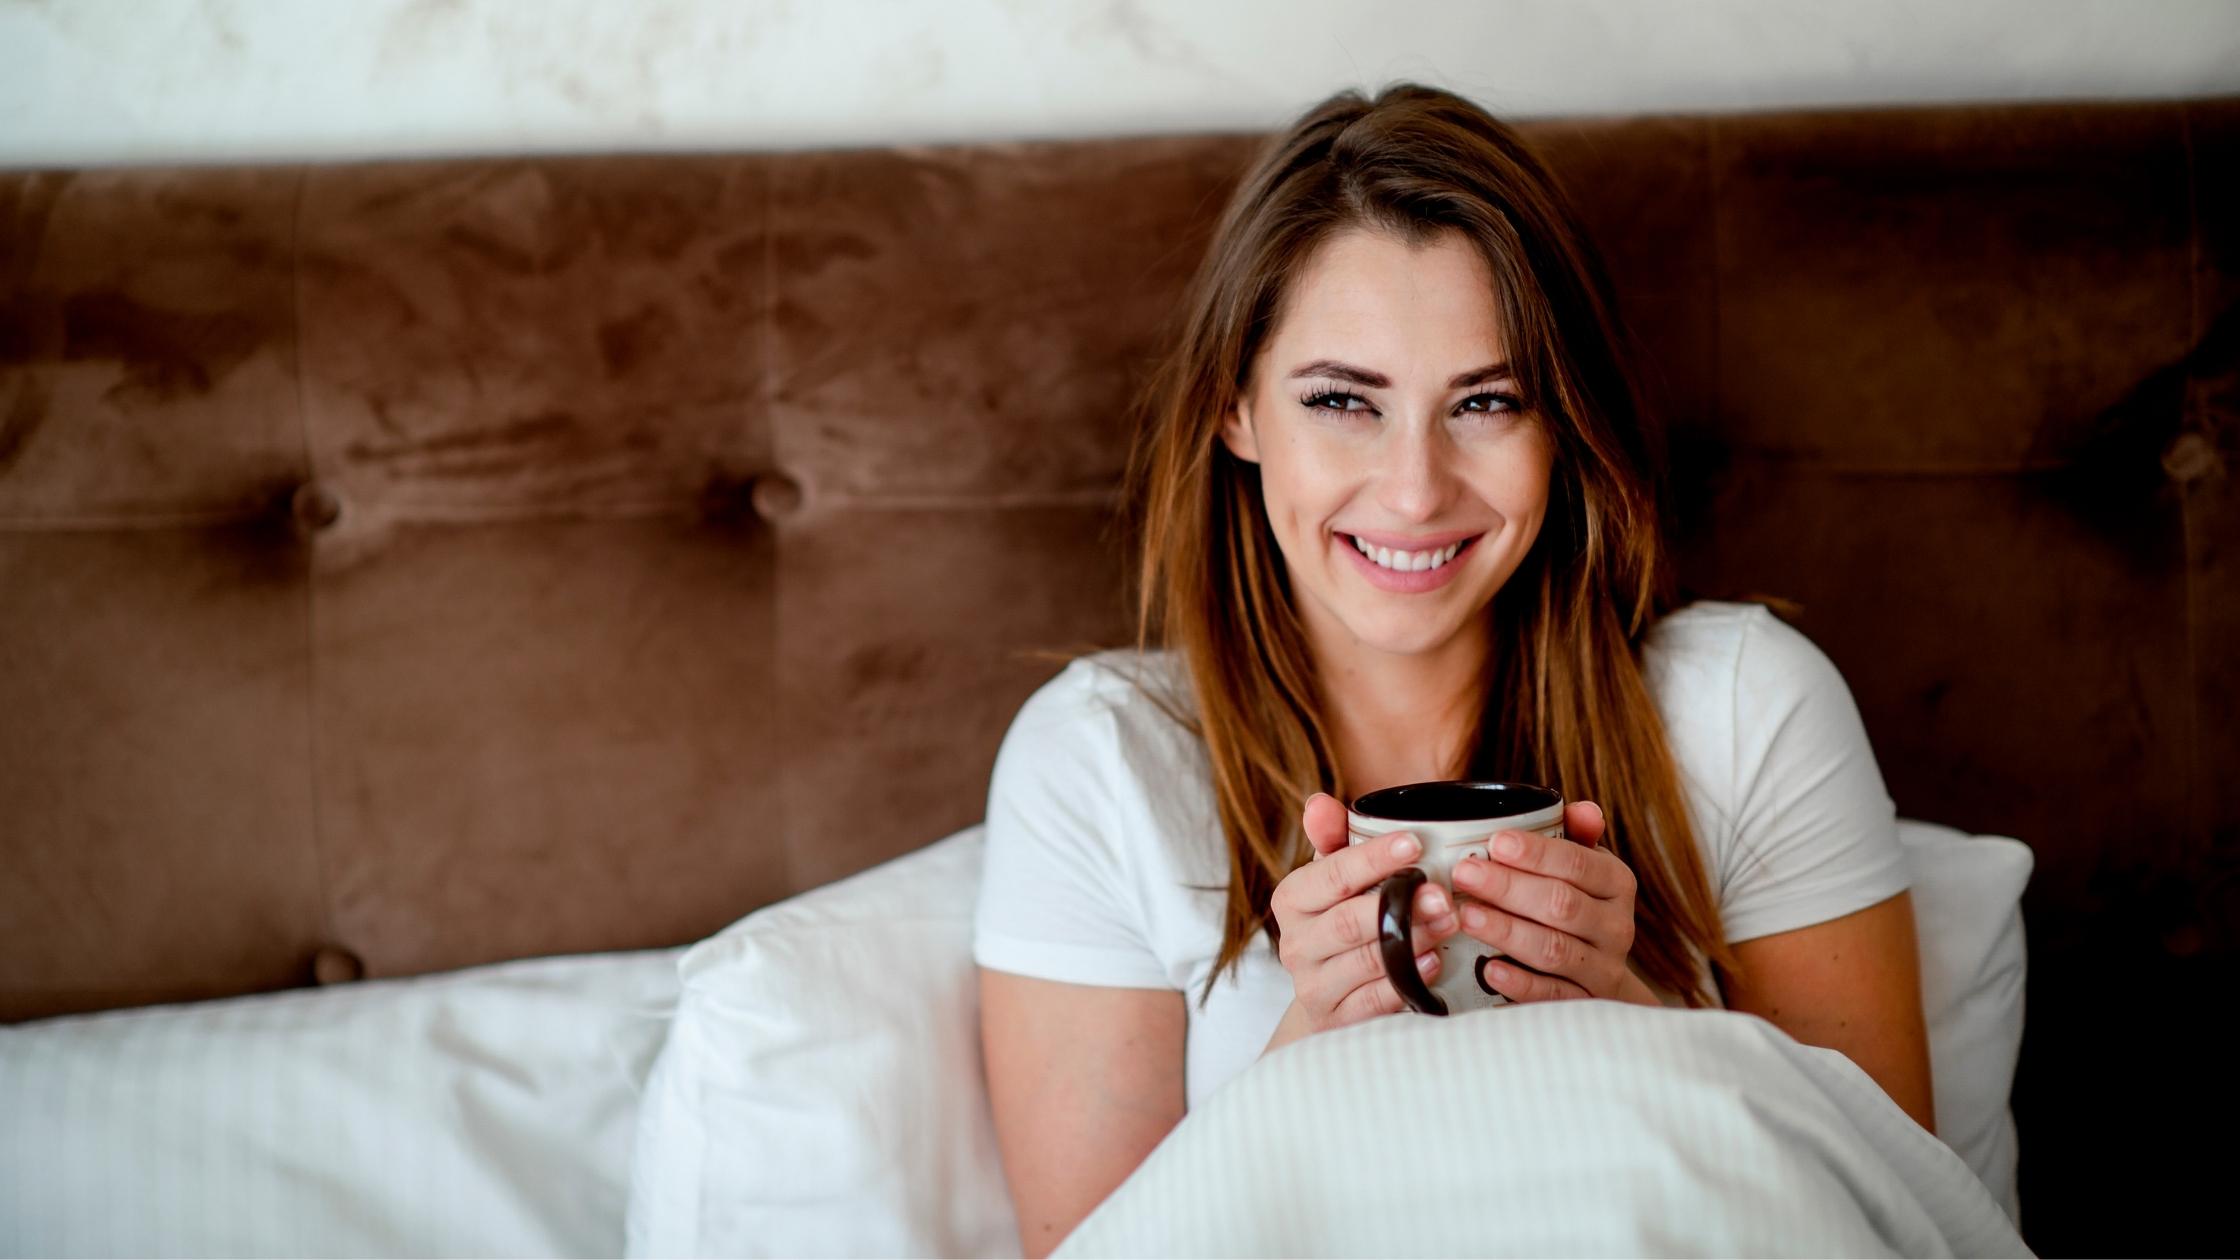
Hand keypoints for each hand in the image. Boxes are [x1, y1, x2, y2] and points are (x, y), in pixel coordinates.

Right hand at [1268, 793, 1461, 1032]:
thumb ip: (1331, 839)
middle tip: (1443, 891)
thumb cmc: (1343, 921)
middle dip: (1400, 905)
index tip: (1415, 842)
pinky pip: (1375, 1001)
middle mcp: (1295, 944)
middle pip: (1349, 921)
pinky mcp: (1338, 1020)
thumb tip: (1319, 803)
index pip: (1332, 875)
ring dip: (1413, 939)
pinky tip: (1434, 963)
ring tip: (1450, 921)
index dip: (1374, 858)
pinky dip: (1407, 981)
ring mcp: (1314, 986)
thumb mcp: (1335, 878)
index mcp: (1292, 900)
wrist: (1331, 996)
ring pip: (1367, 961)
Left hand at [1447, 800, 1660, 1006]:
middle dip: (1509, 887)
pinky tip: (1489, 969)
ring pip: (1554, 949)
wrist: (1602, 976)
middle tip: (1465, 873)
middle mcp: (1616, 926)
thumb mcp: (1583, 867)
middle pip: (1562, 905)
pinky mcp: (1583, 1003)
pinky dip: (1520, 983)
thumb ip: (1576, 836)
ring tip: (1467, 915)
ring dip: (1507, 931)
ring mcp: (1602, 969)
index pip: (1578, 863)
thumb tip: (1582, 810)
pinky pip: (1553, 995)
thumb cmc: (1579, 905)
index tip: (1497, 842)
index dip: (1537, 853)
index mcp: (1616, 883)